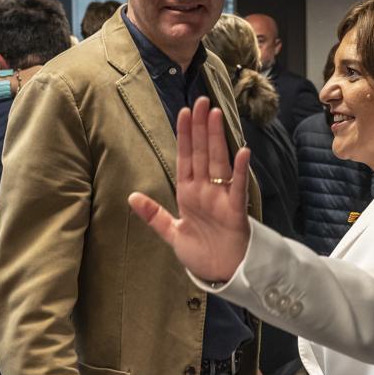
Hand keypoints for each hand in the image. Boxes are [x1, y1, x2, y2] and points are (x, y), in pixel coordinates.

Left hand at [128, 97, 251, 283]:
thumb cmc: (202, 254)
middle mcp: (205, 190)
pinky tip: (242, 151)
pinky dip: (240, 170)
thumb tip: (132, 196)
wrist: (223, 274)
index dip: (184, 135)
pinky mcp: (235, 210)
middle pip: (201, 153)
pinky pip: (238, 186)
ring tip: (216, 115)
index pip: (185, 157)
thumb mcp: (172, 233)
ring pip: (218, 162)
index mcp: (189, 193)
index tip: (184, 112)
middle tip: (201, 100)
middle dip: (201, 127)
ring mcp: (221, 198)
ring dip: (217, 139)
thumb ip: (154, 215)